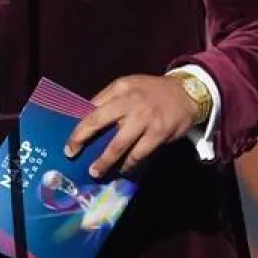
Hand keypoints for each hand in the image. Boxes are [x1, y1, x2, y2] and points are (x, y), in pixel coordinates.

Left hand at [64, 74, 197, 178]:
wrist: (187, 94)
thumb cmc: (152, 92)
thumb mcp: (130, 86)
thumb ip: (110, 99)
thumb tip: (87, 117)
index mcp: (120, 88)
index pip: (93, 107)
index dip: (79, 125)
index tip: (70, 141)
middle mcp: (130, 101)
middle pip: (98, 121)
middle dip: (81, 139)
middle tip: (71, 153)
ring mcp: (144, 119)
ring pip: (118, 144)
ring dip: (105, 160)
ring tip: (96, 171)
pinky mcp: (157, 134)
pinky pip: (138, 154)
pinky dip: (129, 163)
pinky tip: (123, 169)